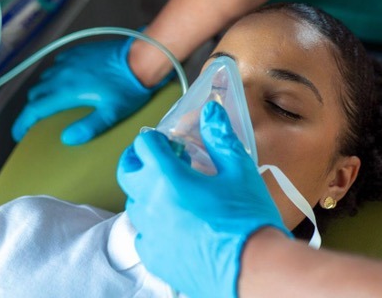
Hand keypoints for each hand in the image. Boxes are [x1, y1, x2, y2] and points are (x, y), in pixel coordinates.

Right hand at [11, 39, 155, 144]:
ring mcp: (69, 60)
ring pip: (44, 78)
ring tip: (51, 102)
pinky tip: (66, 80)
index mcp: (66, 91)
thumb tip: (67, 138)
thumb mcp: (111, 113)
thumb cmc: (128, 86)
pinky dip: (55, 75)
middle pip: (35, 94)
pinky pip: (57, 64)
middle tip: (38, 121)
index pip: (34, 109)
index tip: (19, 133)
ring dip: (43, 91)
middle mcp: (62, 74)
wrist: (140, 58)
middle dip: (33, 109)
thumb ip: (88, 127)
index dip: (22, 123)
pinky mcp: (77, 52)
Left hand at [117, 102, 290, 297]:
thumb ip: (220, 138)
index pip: (144, 145)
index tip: (172, 143)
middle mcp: (151, 205)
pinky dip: (152, 225)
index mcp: (168, 179)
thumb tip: (210, 112)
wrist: (255, 269)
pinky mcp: (156, 259)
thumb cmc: (248, 220)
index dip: (157, 139)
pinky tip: (174, 224)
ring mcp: (150, 234)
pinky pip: (142, 235)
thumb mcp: (239, 171)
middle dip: (139, 160)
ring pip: (133, 204)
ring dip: (146, 192)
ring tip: (173, 193)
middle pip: (126, 172)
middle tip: (160, 160)